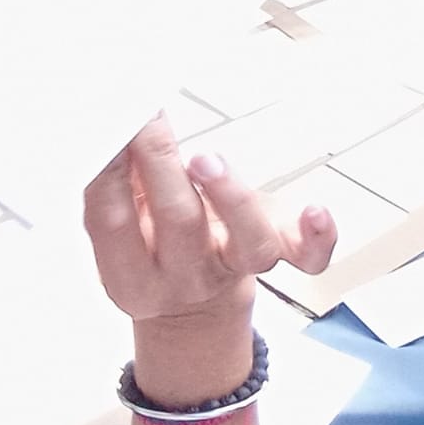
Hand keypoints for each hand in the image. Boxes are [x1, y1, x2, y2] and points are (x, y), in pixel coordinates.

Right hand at [84, 116, 337, 344]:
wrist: (194, 306)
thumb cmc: (156, 247)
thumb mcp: (123, 225)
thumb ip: (117, 183)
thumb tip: (107, 120)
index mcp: (132, 276)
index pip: (112, 223)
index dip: (107, 170)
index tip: (106, 124)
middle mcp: (187, 277)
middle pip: (177, 222)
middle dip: (159, 163)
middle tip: (146, 118)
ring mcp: (237, 269)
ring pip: (246, 242)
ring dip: (230, 195)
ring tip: (207, 160)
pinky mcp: (280, 256)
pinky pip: (307, 258)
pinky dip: (316, 237)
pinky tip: (316, 211)